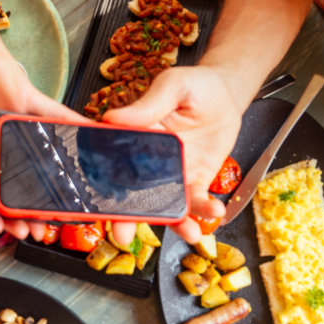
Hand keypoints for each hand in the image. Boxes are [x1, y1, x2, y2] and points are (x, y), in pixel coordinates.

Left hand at [0, 37, 83, 239]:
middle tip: (24, 232)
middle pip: (4, 199)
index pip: (27, 187)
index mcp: (15, 150)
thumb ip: (61, 118)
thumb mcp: (37, 100)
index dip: (36, 209)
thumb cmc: (3, 77)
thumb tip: (93, 129)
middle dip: (15, 221)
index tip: (45, 225)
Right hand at [102, 65, 242, 243]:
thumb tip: (112, 117)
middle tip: (123, 238)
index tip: (98, 209)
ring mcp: (172, 175)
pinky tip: (214, 211)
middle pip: (133, 196)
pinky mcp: (195, 180)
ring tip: (189, 233)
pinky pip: (196, 201)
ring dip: (175, 223)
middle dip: (128, 220)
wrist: (225, 93)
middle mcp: (148, 162)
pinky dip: (204, 210)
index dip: (101, 189)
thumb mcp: (171, 86)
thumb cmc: (194, 85)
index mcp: (133, 139)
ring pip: (165, 205)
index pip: (111, 166)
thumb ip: (148, 104)